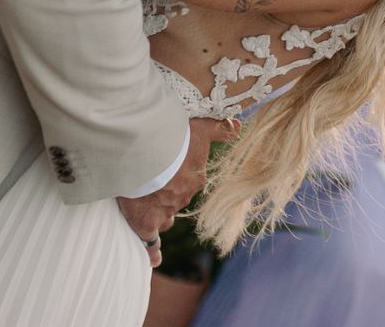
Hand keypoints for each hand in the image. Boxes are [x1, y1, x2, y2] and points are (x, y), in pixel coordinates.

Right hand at [118, 117, 240, 265]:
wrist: (146, 150)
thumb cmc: (173, 135)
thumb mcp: (201, 126)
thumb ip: (220, 129)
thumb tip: (238, 125)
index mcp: (195, 176)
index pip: (190, 181)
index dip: (180, 176)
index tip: (174, 171)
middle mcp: (183, 195)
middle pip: (177, 199)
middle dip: (169, 193)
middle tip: (156, 184)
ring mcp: (166, 210)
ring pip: (165, 216)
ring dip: (159, 213)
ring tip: (152, 211)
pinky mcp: (146, 221)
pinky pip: (151, 241)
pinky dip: (153, 251)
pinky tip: (155, 259)